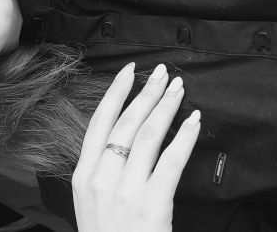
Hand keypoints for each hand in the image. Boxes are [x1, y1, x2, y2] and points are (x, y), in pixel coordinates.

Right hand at [72, 63, 200, 231]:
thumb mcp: (90, 204)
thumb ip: (100, 172)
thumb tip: (120, 140)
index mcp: (82, 176)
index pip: (99, 123)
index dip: (115, 93)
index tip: (128, 72)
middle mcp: (100, 178)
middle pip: (126, 123)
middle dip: (147, 93)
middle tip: (163, 74)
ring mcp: (125, 191)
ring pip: (148, 135)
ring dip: (166, 107)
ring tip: (179, 90)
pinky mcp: (152, 204)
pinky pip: (171, 161)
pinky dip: (184, 137)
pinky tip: (193, 122)